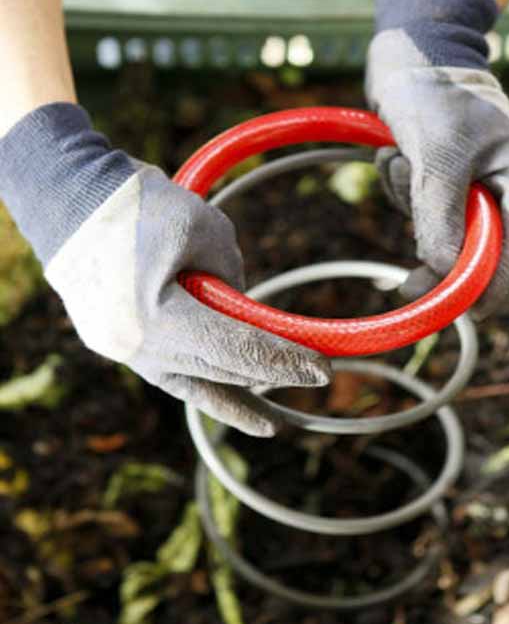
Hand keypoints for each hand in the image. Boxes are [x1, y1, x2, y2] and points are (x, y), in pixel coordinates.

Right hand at [0, 103, 330, 435]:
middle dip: (272, 374)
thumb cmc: (139, 206)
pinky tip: (238, 411)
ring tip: (274, 423)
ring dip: (239, 399)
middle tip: (319, 378)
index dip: (283, 361)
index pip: (235, 349)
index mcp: (154, 317)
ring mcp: (124, 351)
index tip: (323, 370)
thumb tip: (248, 315)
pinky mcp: (122, 346)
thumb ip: (233, 278)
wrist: (70, 199)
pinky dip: (208, 392)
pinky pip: (175, 377)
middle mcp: (136, 346)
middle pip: (220, 369)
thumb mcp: (205, 231)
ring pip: (196, 383)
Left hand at [366, 0, 508, 316]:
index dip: (500, 282)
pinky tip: (394, 152)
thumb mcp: (436, 150)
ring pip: (445, 227)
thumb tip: (443, 271)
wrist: (404, 44)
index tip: (471, 312)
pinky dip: (402, 188)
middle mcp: (503, 181)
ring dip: (412, 206)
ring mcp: (472, 180)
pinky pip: (421, 207)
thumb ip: (441, 212)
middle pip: (483, 245)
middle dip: (444, 256)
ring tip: (399, 158)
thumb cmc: (431, 86)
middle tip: (409, 285)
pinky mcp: (440, 176)